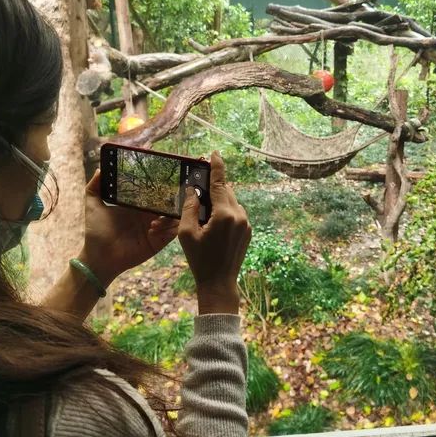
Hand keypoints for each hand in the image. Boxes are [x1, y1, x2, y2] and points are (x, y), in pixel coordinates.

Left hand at [80, 169, 178, 286]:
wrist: (99, 257)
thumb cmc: (96, 231)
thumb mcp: (93, 205)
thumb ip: (95, 186)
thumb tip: (99, 168)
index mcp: (137, 205)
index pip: (153, 191)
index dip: (159, 184)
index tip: (163, 176)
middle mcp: (148, 214)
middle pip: (167, 202)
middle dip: (170, 197)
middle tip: (168, 194)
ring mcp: (155, 227)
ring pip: (173, 216)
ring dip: (168, 215)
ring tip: (154, 219)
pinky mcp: (159, 241)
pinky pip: (173, 232)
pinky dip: (167, 229)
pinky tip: (152, 229)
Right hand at [179, 151, 250, 314]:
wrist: (219, 282)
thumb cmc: (200, 260)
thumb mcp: (187, 233)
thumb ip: (189, 207)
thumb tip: (192, 189)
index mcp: (224, 214)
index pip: (220, 183)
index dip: (217, 166)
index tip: (214, 153)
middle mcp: (239, 216)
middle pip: (226, 191)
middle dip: (214, 187)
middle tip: (198, 186)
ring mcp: (246, 223)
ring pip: (232, 202)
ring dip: (219, 201)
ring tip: (203, 212)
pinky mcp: (248, 230)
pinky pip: (236, 213)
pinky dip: (225, 211)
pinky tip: (213, 223)